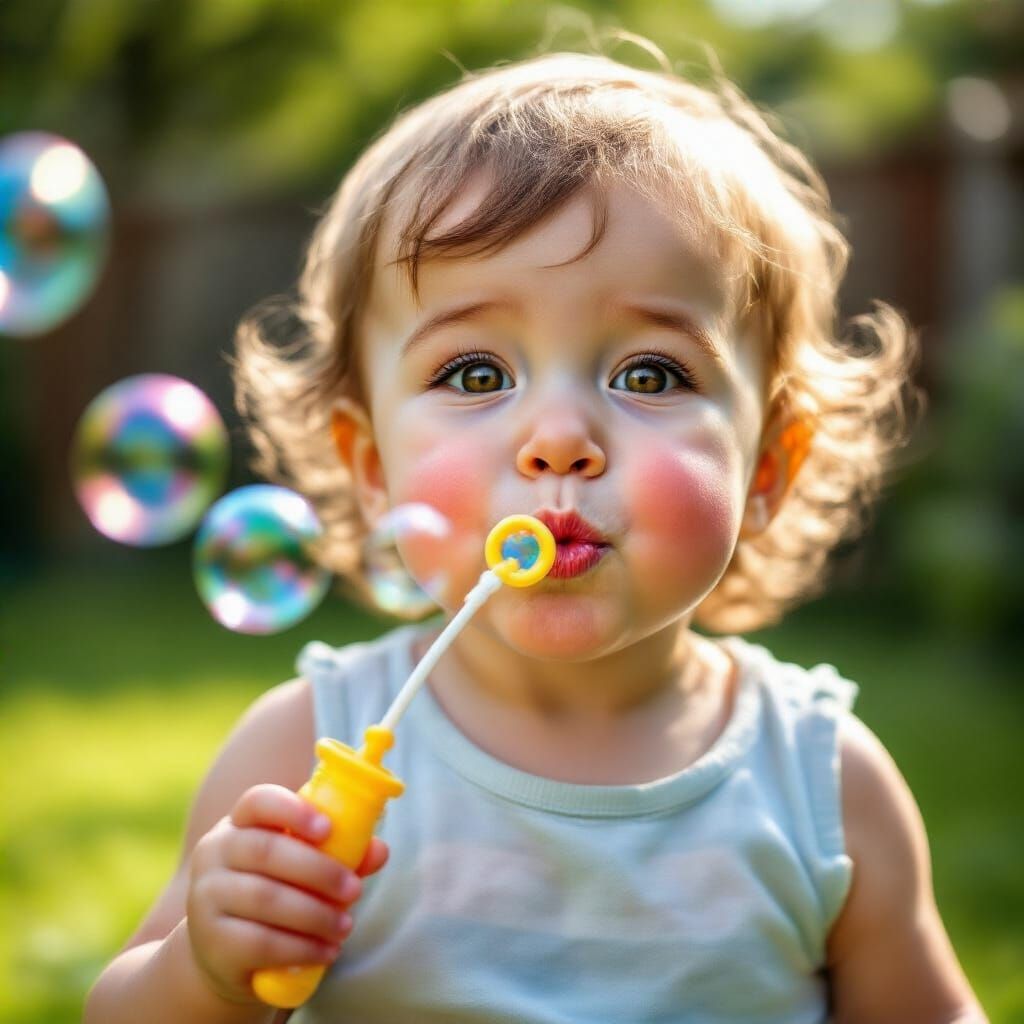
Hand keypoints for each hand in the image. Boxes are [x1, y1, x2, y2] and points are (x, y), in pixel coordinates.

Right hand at [185, 784, 387, 1005]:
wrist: (224, 952)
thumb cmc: (274, 891)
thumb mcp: (299, 865)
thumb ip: (339, 853)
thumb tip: (379, 851)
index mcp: (238, 823)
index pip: (258, 802)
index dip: (293, 811)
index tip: (328, 828)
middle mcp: (215, 853)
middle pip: (266, 851)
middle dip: (319, 870)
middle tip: (354, 889)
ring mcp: (206, 897)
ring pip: (265, 899)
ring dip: (315, 914)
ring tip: (346, 925)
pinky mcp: (212, 942)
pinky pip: (260, 943)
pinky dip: (301, 947)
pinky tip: (326, 951)